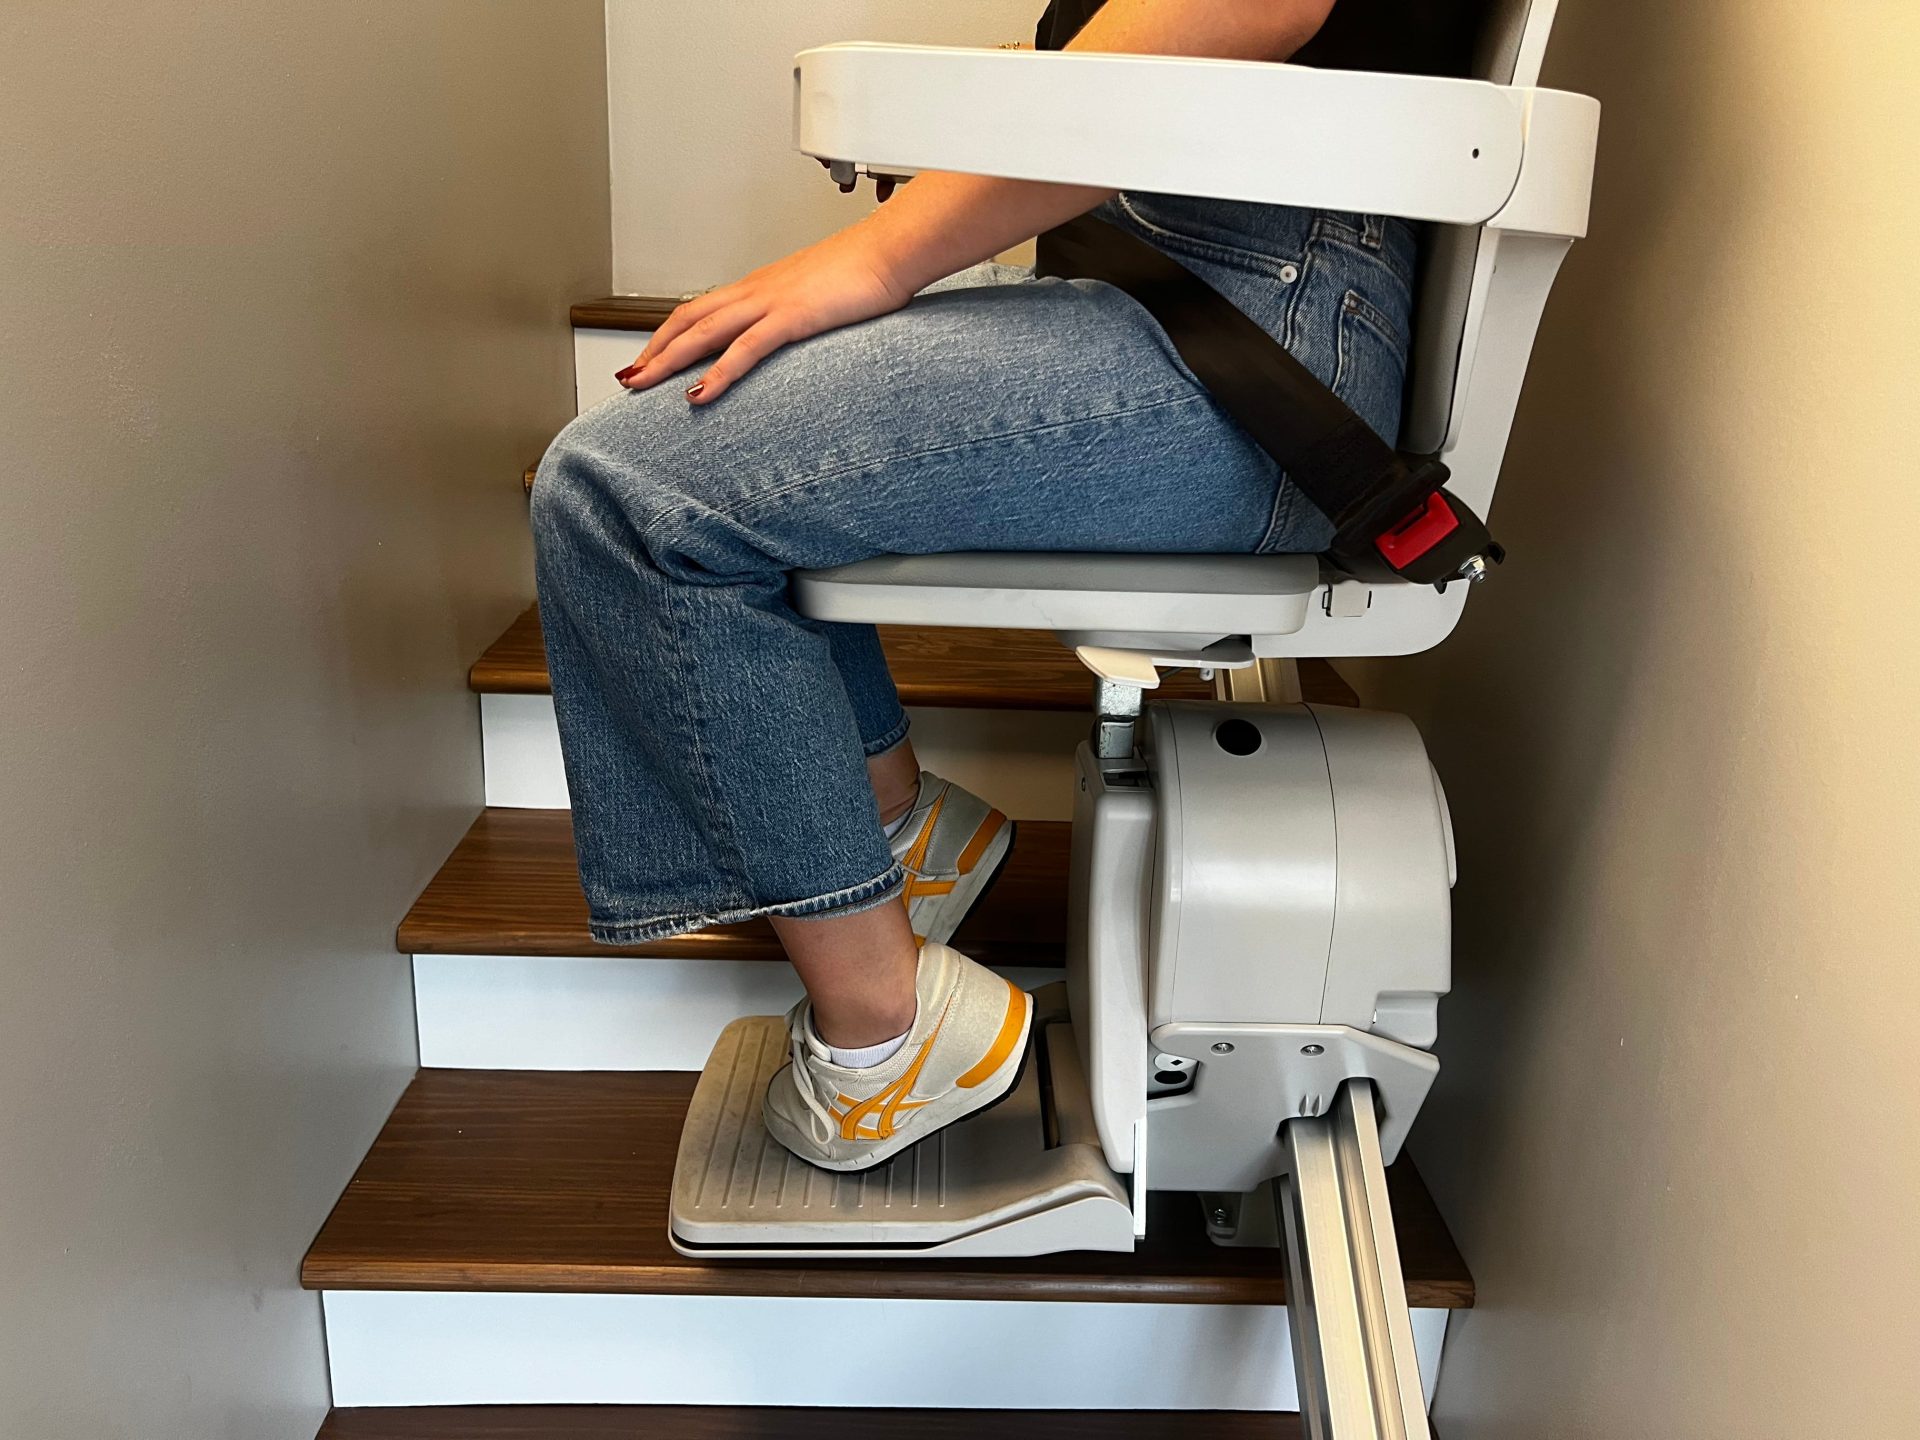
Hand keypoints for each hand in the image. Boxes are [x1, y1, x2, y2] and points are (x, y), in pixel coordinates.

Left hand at [615, 227, 911, 404]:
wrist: (892, 249)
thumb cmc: (867, 270)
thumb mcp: (823, 296)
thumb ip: (801, 314)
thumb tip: (795, 331)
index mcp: (761, 286)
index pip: (700, 310)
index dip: (669, 334)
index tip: (650, 357)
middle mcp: (756, 291)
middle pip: (687, 320)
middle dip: (652, 350)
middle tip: (628, 378)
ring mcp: (770, 302)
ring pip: (702, 332)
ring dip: (666, 360)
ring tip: (641, 385)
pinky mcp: (791, 317)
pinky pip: (744, 349)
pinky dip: (717, 373)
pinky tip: (698, 394)